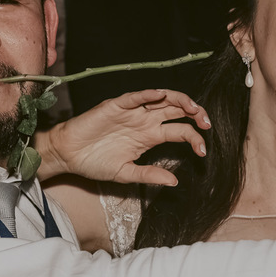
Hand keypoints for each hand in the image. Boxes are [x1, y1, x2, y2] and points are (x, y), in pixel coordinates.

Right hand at [35, 89, 210, 185]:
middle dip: (195, 114)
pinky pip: (135, 97)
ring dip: (180, 101)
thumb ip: (149, 175)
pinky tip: (159, 95)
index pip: (180, 131)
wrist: (69, 155)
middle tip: (207, 123)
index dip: (194, 138)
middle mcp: (145, 121)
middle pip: (177, 111)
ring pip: (162, 99)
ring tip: (193, 109)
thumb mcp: (126, 174)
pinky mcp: (115, 106)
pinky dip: (147, 94)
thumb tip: (174, 181)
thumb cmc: (95, 163)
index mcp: (151, 136)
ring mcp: (132, 112)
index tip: (202, 152)